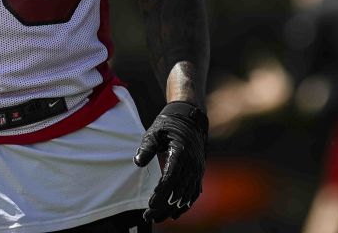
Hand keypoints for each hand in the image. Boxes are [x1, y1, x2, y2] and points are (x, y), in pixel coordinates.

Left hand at [134, 101, 208, 221]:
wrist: (190, 118)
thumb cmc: (169, 125)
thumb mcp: (154, 131)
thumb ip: (147, 147)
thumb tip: (138, 162)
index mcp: (180, 153)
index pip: (171, 178)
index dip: (161, 193)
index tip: (150, 204)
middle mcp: (192, 164)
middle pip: (178, 191)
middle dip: (163, 206)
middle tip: (147, 216)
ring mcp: (197, 169)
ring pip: (187, 196)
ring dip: (173, 209)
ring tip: (157, 218)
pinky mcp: (199, 172)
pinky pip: (194, 193)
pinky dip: (185, 205)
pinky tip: (174, 214)